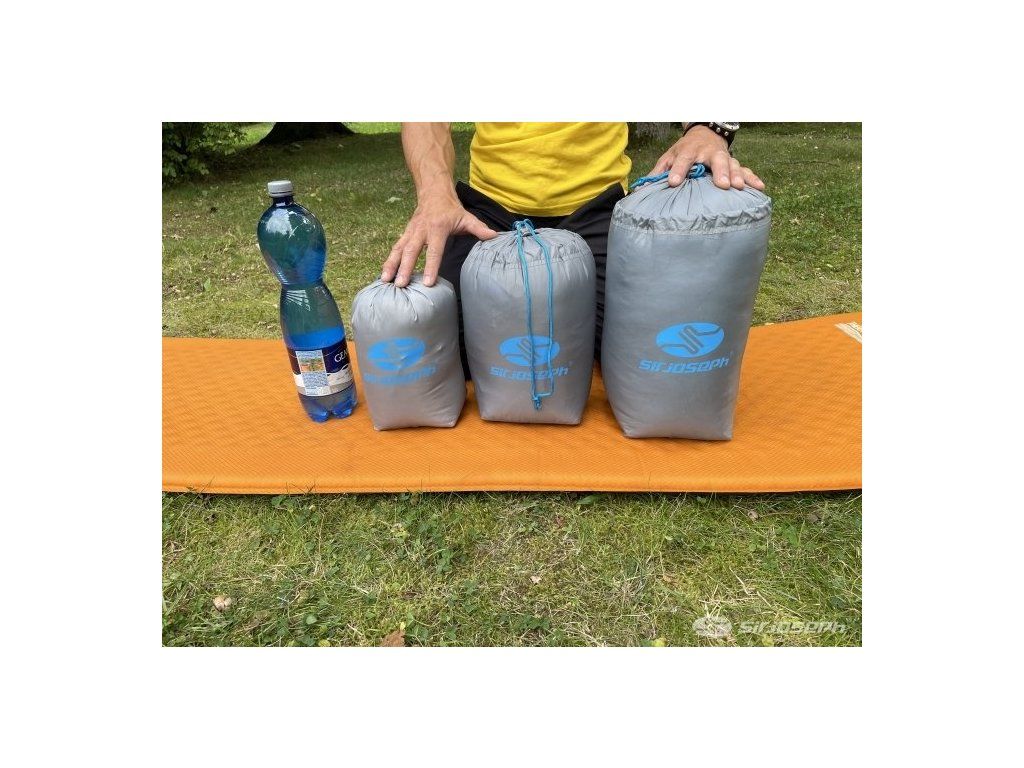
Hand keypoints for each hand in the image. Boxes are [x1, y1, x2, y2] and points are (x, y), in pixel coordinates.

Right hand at [381, 192, 497, 286]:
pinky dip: (389, 260)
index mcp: (438, 228)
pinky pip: (396, 248)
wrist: (433, 191)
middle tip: (401, 285)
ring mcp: (411, 231)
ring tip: (385, 281)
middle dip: (405, 268)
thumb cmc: (451, 208)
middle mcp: (421, 230)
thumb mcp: (466, 217)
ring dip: (391, 265)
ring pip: (399, 249)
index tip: (427, 282)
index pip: (434, 250)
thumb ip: (479, 229)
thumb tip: (495, 237)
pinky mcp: (405, 233)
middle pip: (412, 251)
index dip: (431, 266)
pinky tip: (384, 274)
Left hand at [648, 126, 764, 190]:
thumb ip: (658, 171)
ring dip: (737, 175)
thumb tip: (641, 189)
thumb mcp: (669, 156)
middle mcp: (708, 153)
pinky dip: (753, 178)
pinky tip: (759, 187)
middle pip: (715, 160)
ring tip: (738, 187)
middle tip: (722, 184)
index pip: (683, 160)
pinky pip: (746, 170)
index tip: (674, 182)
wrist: (704, 134)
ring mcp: (723, 157)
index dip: (678, 170)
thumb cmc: (683, 151)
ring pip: (732, 164)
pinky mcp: (734, 163)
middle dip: (719, 171)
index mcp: (689, 151)